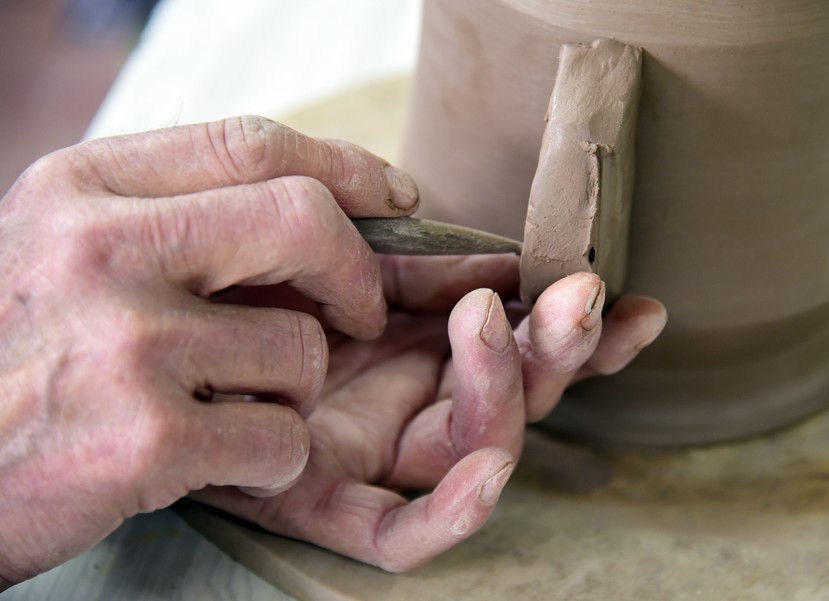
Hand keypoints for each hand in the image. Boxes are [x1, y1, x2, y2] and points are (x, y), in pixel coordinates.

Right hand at [0, 116, 419, 586]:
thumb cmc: (11, 355)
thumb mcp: (59, 247)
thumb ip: (166, 215)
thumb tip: (311, 199)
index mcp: (81, 189)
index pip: (249, 144)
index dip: (344, 167)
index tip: (394, 195)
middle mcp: (101, 250)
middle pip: (303, 221)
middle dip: (358, 272)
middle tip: (361, 314)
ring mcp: (125, 344)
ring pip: (303, 347)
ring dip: (297, 389)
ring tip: (236, 407)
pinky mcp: (144, 440)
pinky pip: (282, 438)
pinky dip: (275, 458)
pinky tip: (221, 462)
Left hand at [194, 257, 666, 571]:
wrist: (134, 327)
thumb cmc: (238, 279)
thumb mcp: (335, 250)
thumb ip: (412, 255)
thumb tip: (494, 252)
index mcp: (416, 344)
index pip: (519, 346)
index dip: (578, 332)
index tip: (628, 299)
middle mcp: (404, 402)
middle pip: (509, 396)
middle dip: (554, 350)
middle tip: (573, 301)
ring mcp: (369, 454)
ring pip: (470, 450)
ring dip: (507, 396)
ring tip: (496, 329)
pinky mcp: (318, 501)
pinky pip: (394, 530)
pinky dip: (449, 517)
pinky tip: (486, 475)